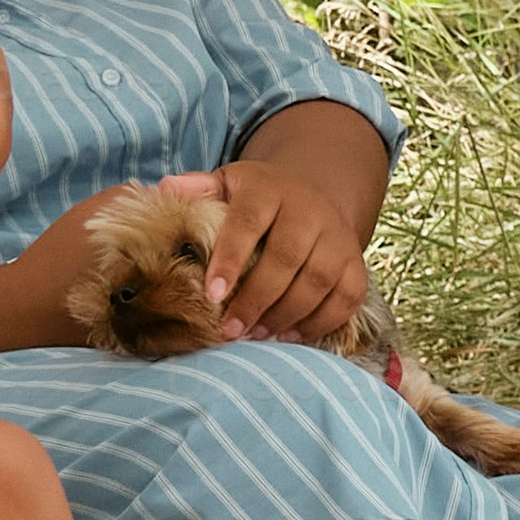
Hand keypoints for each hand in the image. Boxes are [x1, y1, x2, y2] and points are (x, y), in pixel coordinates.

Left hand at [197, 160, 373, 347]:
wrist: (315, 195)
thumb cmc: (259, 199)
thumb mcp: (229, 183)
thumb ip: (199, 189)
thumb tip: (164, 188)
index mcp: (269, 190)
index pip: (249, 223)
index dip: (230, 259)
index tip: (211, 294)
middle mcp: (309, 211)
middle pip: (285, 258)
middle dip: (255, 299)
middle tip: (230, 329)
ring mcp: (337, 238)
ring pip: (317, 281)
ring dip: (285, 315)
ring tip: (256, 334)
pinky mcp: (355, 264)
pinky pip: (345, 298)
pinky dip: (319, 322)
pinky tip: (289, 335)